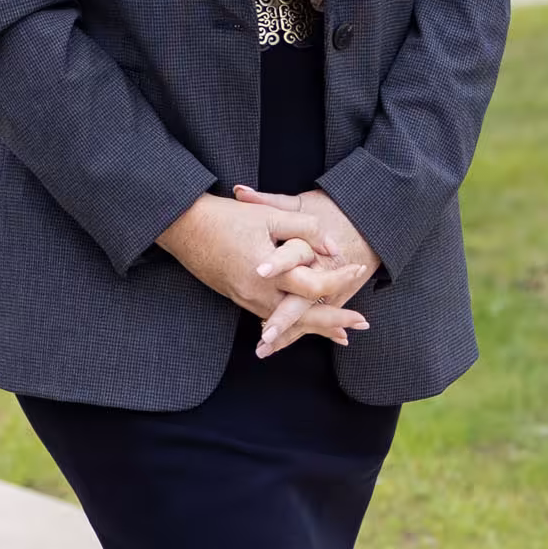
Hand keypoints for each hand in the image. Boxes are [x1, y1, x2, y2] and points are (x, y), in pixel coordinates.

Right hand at [156, 194, 370, 350]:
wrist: (184, 227)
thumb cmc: (226, 217)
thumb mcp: (270, 215)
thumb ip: (306, 230)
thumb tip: (332, 250)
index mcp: (268, 272)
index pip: (313, 285)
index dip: (339, 279)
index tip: (358, 269)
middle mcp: (257, 293)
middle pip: (305, 318)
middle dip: (336, 321)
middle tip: (363, 323)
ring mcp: (247, 300)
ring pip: (288, 324)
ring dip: (317, 327)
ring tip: (343, 333)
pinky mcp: (240, 299)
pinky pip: (272, 318)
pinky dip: (293, 325)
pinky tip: (306, 326)